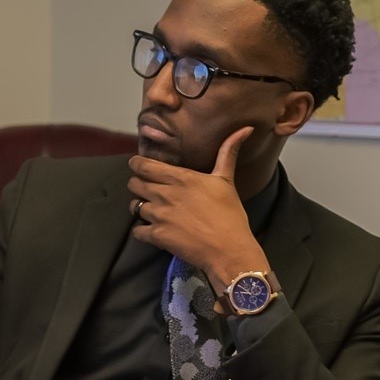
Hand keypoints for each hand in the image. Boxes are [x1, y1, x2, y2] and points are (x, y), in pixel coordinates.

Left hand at [126, 125, 264, 286]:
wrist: (229, 250)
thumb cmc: (230, 215)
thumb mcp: (227, 181)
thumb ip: (228, 153)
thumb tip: (246, 129)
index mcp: (181, 178)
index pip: (144, 165)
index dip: (137, 164)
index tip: (137, 165)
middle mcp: (165, 194)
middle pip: (135, 184)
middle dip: (137, 184)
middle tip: (145, 188)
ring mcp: (159, 216)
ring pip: (134, 206)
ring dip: (139, 207)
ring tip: (150, 209)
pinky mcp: (157, 236)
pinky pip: (136, 231)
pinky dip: (140, 231)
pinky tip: (150, 230)